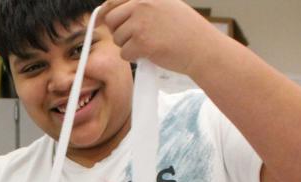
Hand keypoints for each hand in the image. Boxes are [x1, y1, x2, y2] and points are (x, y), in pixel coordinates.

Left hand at [100, 0, 226, 76]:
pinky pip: (124, 53)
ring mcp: (141, 22)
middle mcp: (143, 4)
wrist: (202, 48)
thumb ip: (144, 6)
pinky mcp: (141, 42)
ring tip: (149, 45)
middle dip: (119, 32)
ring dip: (128, 46)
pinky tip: (150, 53)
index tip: (98, 22)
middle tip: (135, 39)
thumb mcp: (166, 6)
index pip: (115, 0)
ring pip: (117, 38)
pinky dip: (134, 57)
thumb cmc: (187, 31)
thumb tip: (115, 12)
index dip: (104, 13)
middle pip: (112, 20)